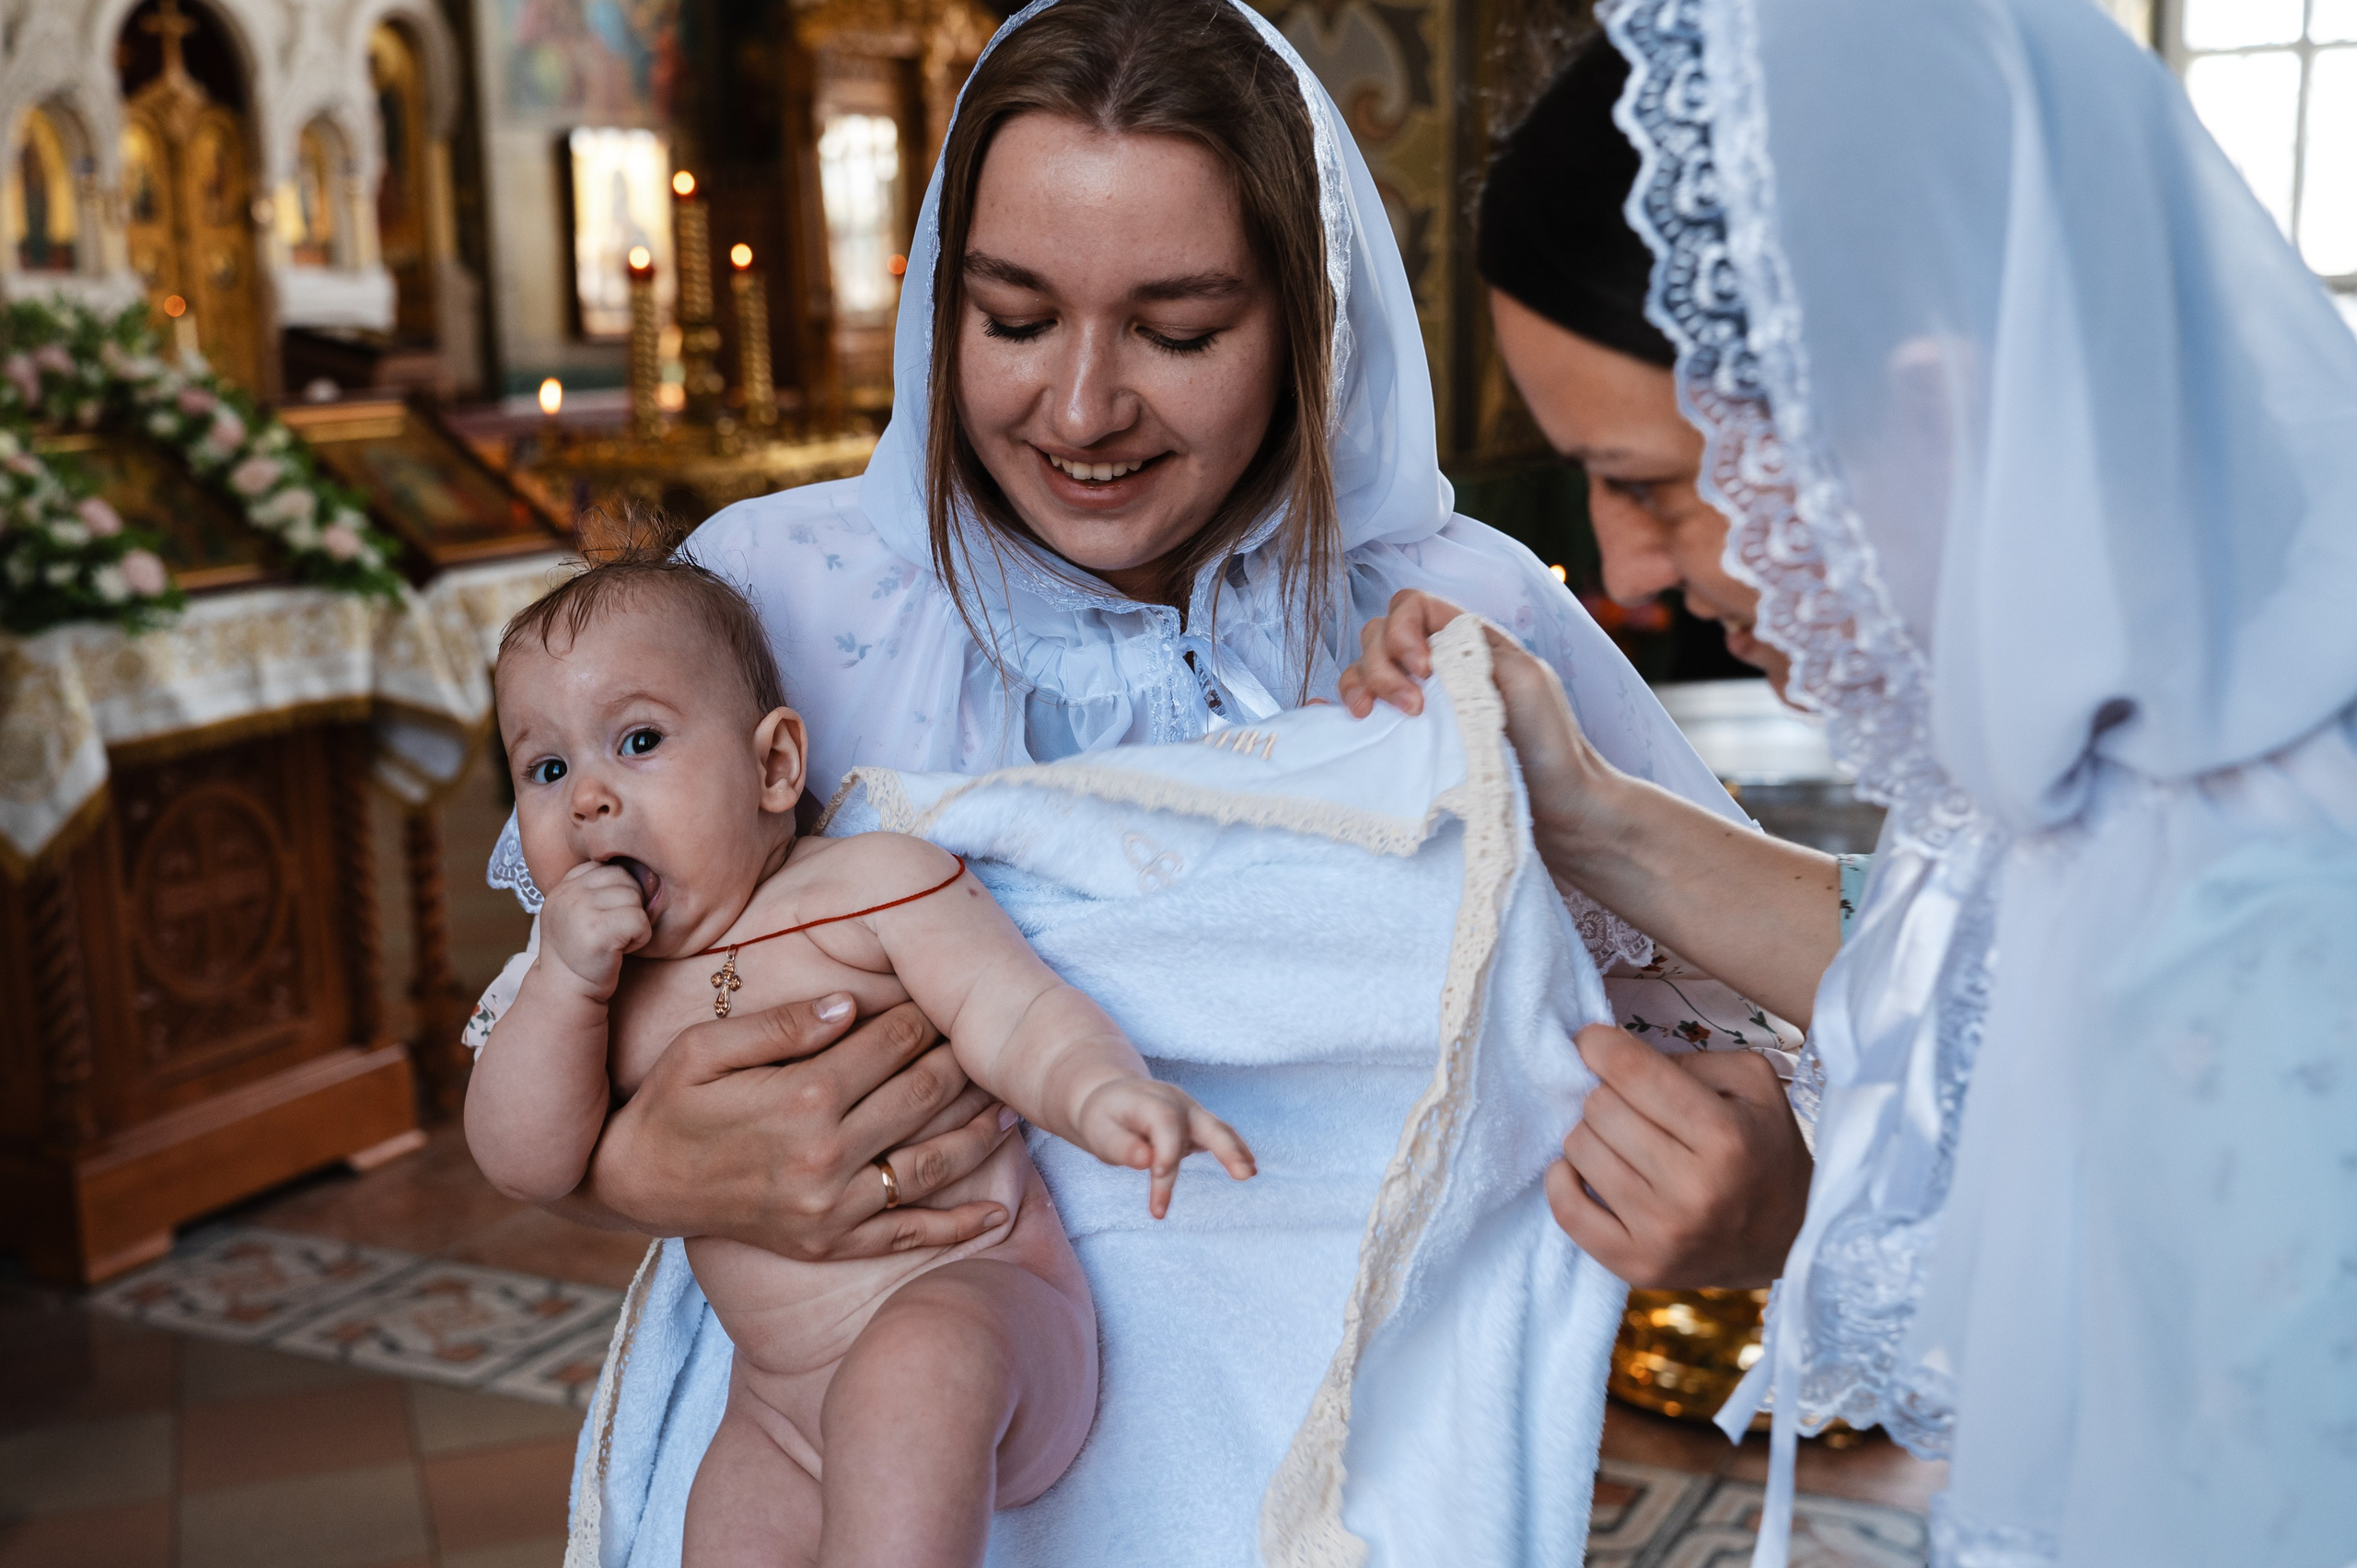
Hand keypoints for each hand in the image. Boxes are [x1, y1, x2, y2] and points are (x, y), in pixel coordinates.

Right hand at [542, 859, 652, 1000]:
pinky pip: (639, 920)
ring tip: (615, 941)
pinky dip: (640, 938)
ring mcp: (579, 910)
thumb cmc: (584, 952)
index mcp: (565, 885)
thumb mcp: (580, 911)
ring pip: (635, 898)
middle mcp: (568, 893)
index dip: (620, 893)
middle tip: (614, 932)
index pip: (610, 868)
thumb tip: (645, 869)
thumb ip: (598, 887)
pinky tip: (621, 951)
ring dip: (636, 923)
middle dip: (631, 906)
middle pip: (626, 879)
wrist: (566, 992)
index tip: (606, 919)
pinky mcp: (596, 930)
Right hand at [587, 997, 1022, 1257]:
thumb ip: (779, 1025)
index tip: (946, 999)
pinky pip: (906, 1235)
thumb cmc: (668, 1105)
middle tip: (991, 1042)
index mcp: (801, 1098)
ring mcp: (832, 1207)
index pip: (888, 1046)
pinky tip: (997, 1214)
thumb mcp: (702, 1049)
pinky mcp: (830, 1243)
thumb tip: (850, 1002)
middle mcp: (826, 1155)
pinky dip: (957, 1227)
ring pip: (929, 1163)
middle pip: (920, 1097)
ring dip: (978, 1132)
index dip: (924, 1018)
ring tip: (1011, 1107)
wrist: (635, 1188)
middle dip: (962, 1064)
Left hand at [1071, 1078, 1255, 1218]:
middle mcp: (1178, 1104)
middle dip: (1225, 1149)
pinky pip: (1219, 1137)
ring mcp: (1192, 1113)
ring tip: (1250, 1174)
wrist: (1111, 1098)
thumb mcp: (1099, 1132)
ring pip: (1219, 1130)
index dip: (1166, 1151)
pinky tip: (1247, 1169)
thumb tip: (1147, 1161)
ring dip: (1236, 1151)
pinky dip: (1234, 1152)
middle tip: (1242, 1173)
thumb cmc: (1105, 1119)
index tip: (1156, 1174)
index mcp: (1151, 1102)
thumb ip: (1121, 1146)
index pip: (1167, 1125)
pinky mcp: (1198, 1126)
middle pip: (1206, 1123)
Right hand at [1339, 589, 1618, 852]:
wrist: (1560, 810)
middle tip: (1413, 709)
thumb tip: (1425, 648)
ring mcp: (1419, 706)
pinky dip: (1336, 710)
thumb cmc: (1552, 743)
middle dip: (1380, 666)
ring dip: (1359, 688)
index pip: (1411, 606)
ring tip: (1374, 721)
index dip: (1403, 631)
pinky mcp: (1407, 744)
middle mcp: (1437, 667)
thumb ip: (1477, 648)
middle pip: (1377, 635)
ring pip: (1361, 671)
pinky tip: (1340, 721)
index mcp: (1467, 643)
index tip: (1424, 671)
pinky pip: (1360, 714)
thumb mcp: (1526, 679)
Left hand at [1546, 1023, 1811, 1287]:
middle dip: (1606, 1093)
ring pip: (1578, 1150)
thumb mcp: (1751, 1085)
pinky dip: (1562, 1180)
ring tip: (1619, 1140)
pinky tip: (1584, 1169)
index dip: (1599, 1045)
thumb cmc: (1763, 1148)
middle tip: (1626, 1103)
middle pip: (1599, 1108)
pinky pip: (1566, 1211)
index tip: (1592, 1041)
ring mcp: (1663, 1234)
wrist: (1788, 1238)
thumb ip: (1690, 1058)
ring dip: (1590, 1135)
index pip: (1632, 1071)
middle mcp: (1694, 1189)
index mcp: (1726, 1137)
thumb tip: (1615, 1055)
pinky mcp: (1638, 1266)